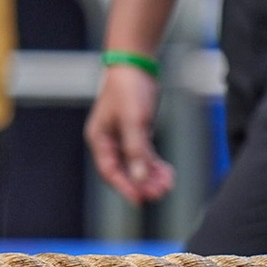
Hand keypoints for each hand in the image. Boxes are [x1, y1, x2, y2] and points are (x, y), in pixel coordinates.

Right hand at [85, 63, 175, 203]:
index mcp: (100, 139)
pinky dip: (155, 165)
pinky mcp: (136, 133)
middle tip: (160, 193)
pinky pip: (145, 155)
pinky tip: (167, 173)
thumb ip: (137, 150)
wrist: (136, 66)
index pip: (110, 171)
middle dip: (142, 183)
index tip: (140, 199)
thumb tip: (140, 177)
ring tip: (167, 185)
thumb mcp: (134, 121)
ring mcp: (123, 138)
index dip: (125, 187)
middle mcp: (109, 142)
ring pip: (137, 165)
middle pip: (125, 171)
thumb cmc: (128, 89)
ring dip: (151, 176)